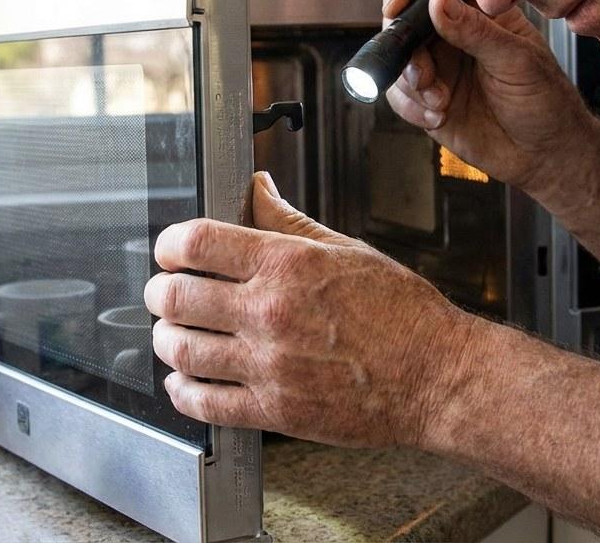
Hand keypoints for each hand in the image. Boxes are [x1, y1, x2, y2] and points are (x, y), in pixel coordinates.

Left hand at [145, 172, 474, 447]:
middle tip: (166, 293)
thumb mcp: (345, 250)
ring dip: (167, 340)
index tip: (170, 252)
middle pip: (177, 297)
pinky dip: (182, 392)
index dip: (170, 245)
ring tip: (173, 334)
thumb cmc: (402, 315)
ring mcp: (270, 365)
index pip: (196, 243)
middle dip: (161, 293)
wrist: (438, 377)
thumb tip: (256, 189)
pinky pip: (204, 403)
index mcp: (288, 265)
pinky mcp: (275, 410)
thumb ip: (287, 221)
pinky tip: (185, 381)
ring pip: (182, 351)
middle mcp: (272, 313)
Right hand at [383, 0, 591, 194]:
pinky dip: (411, 107)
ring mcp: (439, 67)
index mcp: (479, 12)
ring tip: (440, 100)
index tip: (398, 4)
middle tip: (423, 72)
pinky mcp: (427, 99)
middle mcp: (453, 35)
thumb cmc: (546, 101)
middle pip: (405, 19)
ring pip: (397, 60)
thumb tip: (439, 0)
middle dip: (404, 45)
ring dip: (411, 82)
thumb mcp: (517, 61)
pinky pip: (399, 96)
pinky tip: (439, 116)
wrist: (544, 155)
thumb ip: (476, 31)